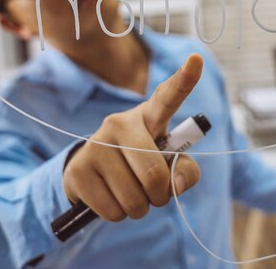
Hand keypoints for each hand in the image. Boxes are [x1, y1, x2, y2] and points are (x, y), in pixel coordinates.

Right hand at [63, 54, 203, 221]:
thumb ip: (186, 172)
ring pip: (133, 198)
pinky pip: (112, 210)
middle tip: (153, 193)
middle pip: (153, 174)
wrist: (93, 175)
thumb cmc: (140, 165)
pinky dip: (117, 215)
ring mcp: (96, 144)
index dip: (184, 81)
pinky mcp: (78, 168)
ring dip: (138, 208)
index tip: (196, 60)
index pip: (168, 98)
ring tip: (128, 192)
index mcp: (148, 117)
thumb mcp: (169, 165)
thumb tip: (173, 186)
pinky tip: (110, 198)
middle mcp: (120, 123)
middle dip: (159, 196)